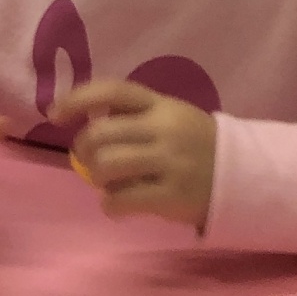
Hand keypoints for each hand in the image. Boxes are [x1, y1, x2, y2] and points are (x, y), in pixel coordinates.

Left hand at [54, 80, 217, 228]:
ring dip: (98, 179)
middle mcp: (165, 129)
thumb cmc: (195, 145)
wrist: (241, 175)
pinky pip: (120, 200)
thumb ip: (134, 115)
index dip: (78, 99)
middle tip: (90, 162)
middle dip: (83, 151)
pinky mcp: (171, 195)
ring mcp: (169, 162)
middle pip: (99, 134)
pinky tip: (120, 205)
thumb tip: (83, 124)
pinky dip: (110, 205)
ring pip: (106, 167)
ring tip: (110, 184)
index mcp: (162, 106)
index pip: (114, 90)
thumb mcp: (171, 118)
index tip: (55, 114)